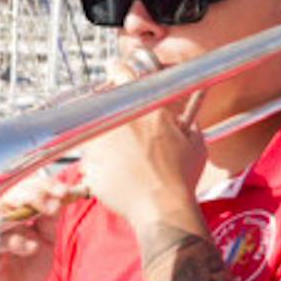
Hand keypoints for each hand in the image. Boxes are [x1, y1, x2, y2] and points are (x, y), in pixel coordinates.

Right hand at [0, 189, 57, 280]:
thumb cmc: (23, 273)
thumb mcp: (45, 242)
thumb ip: (49, 220)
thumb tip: (60, 197)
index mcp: (12, 215)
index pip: (23, 189)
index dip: (44, 185)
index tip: (65, 190)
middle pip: (10, 194)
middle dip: (36, 192)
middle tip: (57, 198)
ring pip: (0, 211)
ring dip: (27, 209)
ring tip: (49, 214)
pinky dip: (15, 240)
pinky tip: (30, 247)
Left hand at [73, 73, 205, 227]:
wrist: (162, 209)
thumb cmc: (180, 178)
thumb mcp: (194, 141)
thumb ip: (187, 118)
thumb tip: (189, 106)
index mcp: (148, 109)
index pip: (121, 71)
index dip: (118, 71)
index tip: (116, 73)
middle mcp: (122, 119)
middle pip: (103, 97)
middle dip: (111, 106)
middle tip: (121, 121)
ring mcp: (101, 139)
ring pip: (92, 125)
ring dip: (102, 133)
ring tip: (121, 153)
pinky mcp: (88, 160)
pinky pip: (86, 152)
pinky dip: (96, 158)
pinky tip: (115, 169)